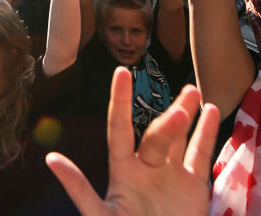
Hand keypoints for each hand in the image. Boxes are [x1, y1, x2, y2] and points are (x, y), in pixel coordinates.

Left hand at [46, 69, 218, 215]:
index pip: (119, 129)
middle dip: (169, 119)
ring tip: (192, 90)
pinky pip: (200, 154)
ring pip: (178, 138)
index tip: (121, 72)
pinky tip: (210, 110)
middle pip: (157, 135)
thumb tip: (50, 159)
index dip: (119, 101)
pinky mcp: (193, 187)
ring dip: (186, 114)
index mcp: (122, 171)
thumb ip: (79, 189)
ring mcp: (170, 175)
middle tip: (185, 101)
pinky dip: (206, 133)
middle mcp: (146, 167)